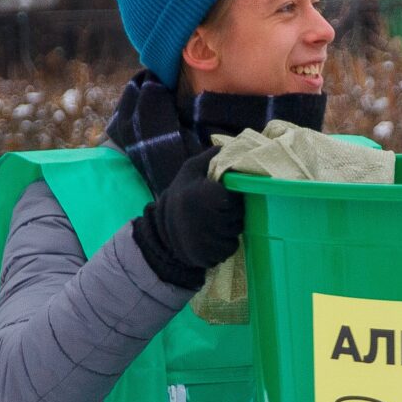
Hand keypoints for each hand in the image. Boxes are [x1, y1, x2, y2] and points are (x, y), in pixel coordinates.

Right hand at [132, 149, 245, 287]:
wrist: (162, 232)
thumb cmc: (181, 196)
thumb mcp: (189, 171)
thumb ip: (210, 157)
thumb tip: (230, 145)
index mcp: (202, 195)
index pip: (234, 196)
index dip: (231, 196)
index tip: (220, 196)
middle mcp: (205, 220)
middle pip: (239, 215)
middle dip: (233, 213)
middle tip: (216, 210)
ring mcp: (207, 241)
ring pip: (236, 232)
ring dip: (229, 228)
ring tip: (212, 223)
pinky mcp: (209, 257)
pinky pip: (230, 248)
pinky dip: (225, 244)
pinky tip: (212, 237)